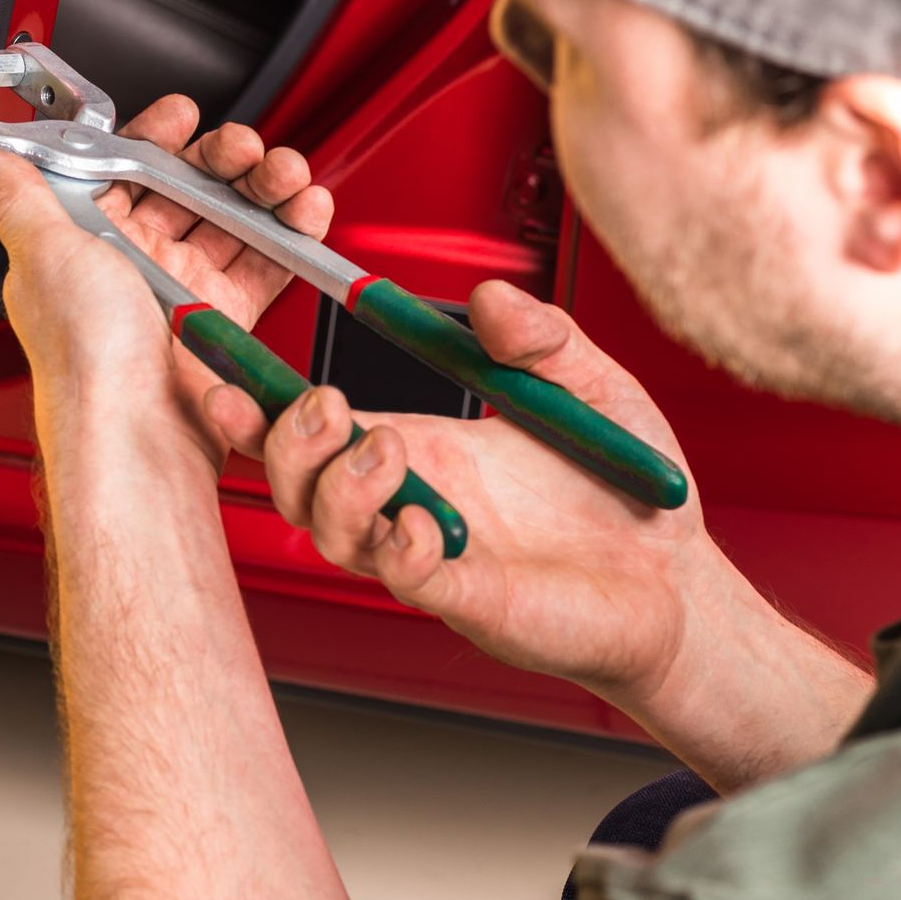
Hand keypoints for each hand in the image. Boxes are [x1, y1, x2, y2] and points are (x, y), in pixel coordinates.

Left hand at [0, 95, 331, 475]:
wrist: (136, 436)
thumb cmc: (86, 359)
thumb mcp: (45, 254)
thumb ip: (19, 197)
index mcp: (81, 242)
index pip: (119, 171)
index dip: (152, 138)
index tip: (182, 117)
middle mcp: (129, 265)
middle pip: (182, 189)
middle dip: (218, 159)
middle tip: (244, 149)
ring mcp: (178, 291)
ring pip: (228, 220)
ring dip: (259, 188)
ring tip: (283, 175)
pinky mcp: (220, 322)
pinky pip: (262, 265)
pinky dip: (288, 234)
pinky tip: (302, 213)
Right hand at [207, 282, 718, 709]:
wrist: (684, 583)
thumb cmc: (628, 494)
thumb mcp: (592, 385)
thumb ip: (543, 336)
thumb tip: (492, 299)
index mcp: (423, 444)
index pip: (310, 424)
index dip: (253, 397)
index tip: (216, 359)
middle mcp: (411, 498)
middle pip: (294, 479)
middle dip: (286, 439)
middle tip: (327, 405)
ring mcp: (432, 552)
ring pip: (330, 532)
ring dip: (339, 488)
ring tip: (387, 454)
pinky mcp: (468, 600)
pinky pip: (406, 579)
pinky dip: (402, 549)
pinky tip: (430, 526)